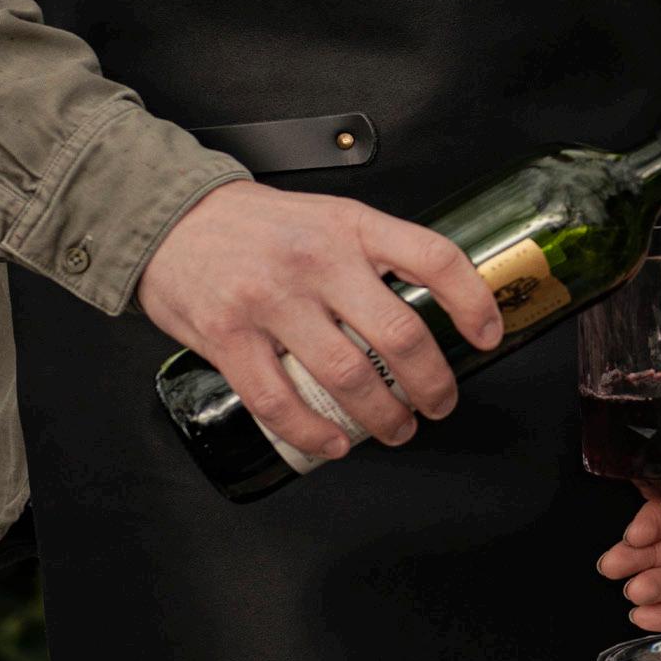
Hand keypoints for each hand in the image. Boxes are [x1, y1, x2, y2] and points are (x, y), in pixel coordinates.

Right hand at [138, 182, 503, 460]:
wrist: (171, 218)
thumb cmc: (257, 225)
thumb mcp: (328, 217)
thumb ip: (373, 253)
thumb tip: (431, 303)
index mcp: (350, 226)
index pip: (433, 258)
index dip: (472, 301)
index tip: (489, 334)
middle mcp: (316, 260)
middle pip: (398, 334)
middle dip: (432, 384)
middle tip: (439, 404)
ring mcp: (271, 300)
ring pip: (347, 376)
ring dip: (382, 416)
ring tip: (395, 429)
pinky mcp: (229, 337)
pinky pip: (279, 402)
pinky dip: (314, 433)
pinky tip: (334, 443)